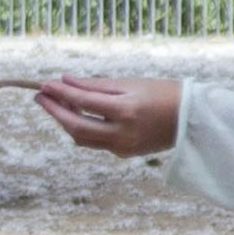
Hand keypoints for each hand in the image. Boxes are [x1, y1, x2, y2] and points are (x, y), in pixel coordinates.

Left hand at [36, 76, 178, 157]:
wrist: (193, 119)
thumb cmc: (164, 93)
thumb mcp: (130, 83)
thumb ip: (96, 85)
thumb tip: (65, 81)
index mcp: (126, 110)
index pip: (82, 101)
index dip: (60, 93)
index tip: (44, 84)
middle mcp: (122, 133)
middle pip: (76, 126)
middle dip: (54, 111)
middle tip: (40, 96)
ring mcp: (123, 147)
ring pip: (82, 138)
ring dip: (66, 121)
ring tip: (57, 103)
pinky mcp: (124, 154)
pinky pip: (96, 142)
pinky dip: (83, 129)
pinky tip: (78, 114)